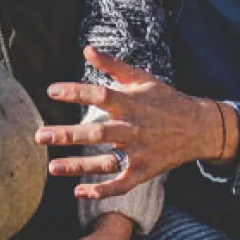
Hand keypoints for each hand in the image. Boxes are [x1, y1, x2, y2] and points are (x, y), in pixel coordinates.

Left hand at [38, 47, 238, 200]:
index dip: (76, 92)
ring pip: (106, 161)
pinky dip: (102, 190)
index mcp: (131, 103)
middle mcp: (133, 128)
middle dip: (67, 135)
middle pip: (97, 132)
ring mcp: (139, 152)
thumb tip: (86, 48)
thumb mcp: (142, 79)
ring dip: (78, 165)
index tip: (51, 91)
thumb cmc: (165, 99)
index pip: (99, 95)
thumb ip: (112, 65)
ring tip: (52, 167)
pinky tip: (79, 192)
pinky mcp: (144, 171)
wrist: (199, 127)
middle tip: (39, 136)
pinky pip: (121, 184)